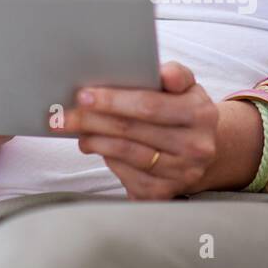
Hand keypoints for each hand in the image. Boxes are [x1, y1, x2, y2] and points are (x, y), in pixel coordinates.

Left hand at [60, 61, 219, 200]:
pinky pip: (127, 176)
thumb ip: (175, 74)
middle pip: (131, 131)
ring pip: (126, 154)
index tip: (83, 96)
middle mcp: (195, 147)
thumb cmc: (183, 109)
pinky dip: (106, 159)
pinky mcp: (165, 193)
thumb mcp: (187, 86)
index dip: (112, 101)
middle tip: (65, 114)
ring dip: (94, 139)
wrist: (202, 150)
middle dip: (92, 120)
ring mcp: (181, 174)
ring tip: (75, 128)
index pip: (148, 105)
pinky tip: (94, 145)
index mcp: (200, 114)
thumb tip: (165, 74)